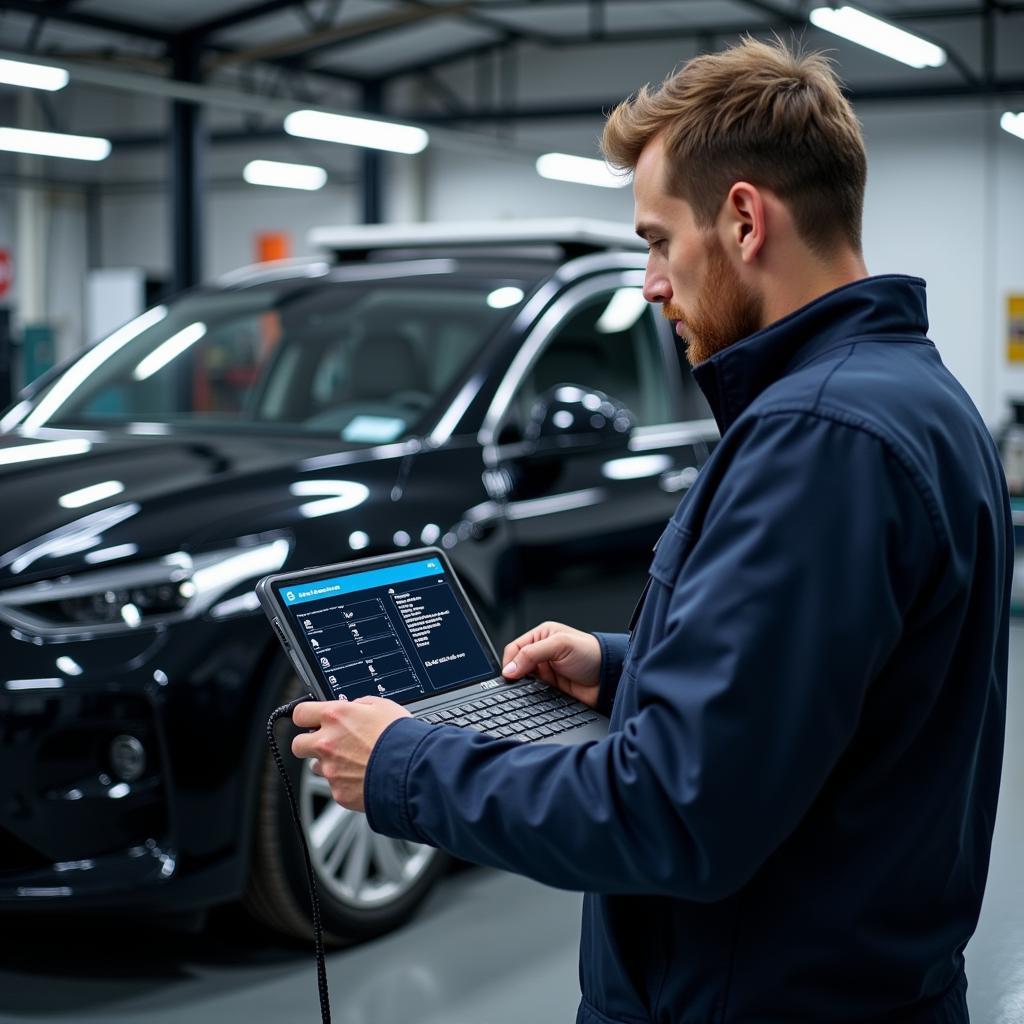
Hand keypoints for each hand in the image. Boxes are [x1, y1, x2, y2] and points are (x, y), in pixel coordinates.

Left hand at [291, 697, 410, 811]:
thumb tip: (353, 707)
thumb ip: (360, 704)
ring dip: (329, 763)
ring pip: (316, 766)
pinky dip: (345, 782)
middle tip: (328, 743)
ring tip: (353, 762)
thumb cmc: (400, 737)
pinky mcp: (338, 792)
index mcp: (335, 716)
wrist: (411, 771)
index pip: (300, 713)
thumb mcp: (383, 706)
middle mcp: (327, 743)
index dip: (305, 716)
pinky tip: (363, 776)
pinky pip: (335, 786)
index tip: (310, 720)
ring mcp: (331, 769)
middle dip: (309, 743)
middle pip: (298, 744)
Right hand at [501, 621, 601, 708]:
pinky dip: (531, 695)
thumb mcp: (559, 645)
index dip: (510, 661)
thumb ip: (532, 654)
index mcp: (541, 636)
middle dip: (515, 674)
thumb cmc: (591, 654)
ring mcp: (547, 671)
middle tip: (515, 683)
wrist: (609, 678)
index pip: (515, 648)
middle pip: (517, 665)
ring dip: (523, 685)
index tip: (509, 675)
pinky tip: (534, 696)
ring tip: (525, 689)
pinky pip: (534, 692)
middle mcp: (542, 653)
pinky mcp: (551, 688)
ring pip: (523, 680)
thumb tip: (509, 669)